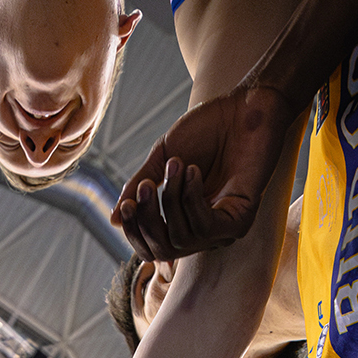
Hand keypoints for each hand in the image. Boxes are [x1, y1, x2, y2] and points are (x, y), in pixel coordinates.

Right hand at [114, 84, 297, 261]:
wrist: (242, 107)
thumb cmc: (207, 129)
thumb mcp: (163, 159)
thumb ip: (139, 188)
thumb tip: (115, 220)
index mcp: (183, 220)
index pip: (151, 248)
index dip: (135, 232)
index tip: (126, 204)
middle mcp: (202, 231)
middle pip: (162, 250)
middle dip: (148, 219)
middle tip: (145, 186)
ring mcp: (222, 229)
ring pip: (181, 239)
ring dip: (171, 199)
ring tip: (178, 164)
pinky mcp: (240, 221)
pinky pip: (205, 227)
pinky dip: (192, 199)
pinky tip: (193, 171)